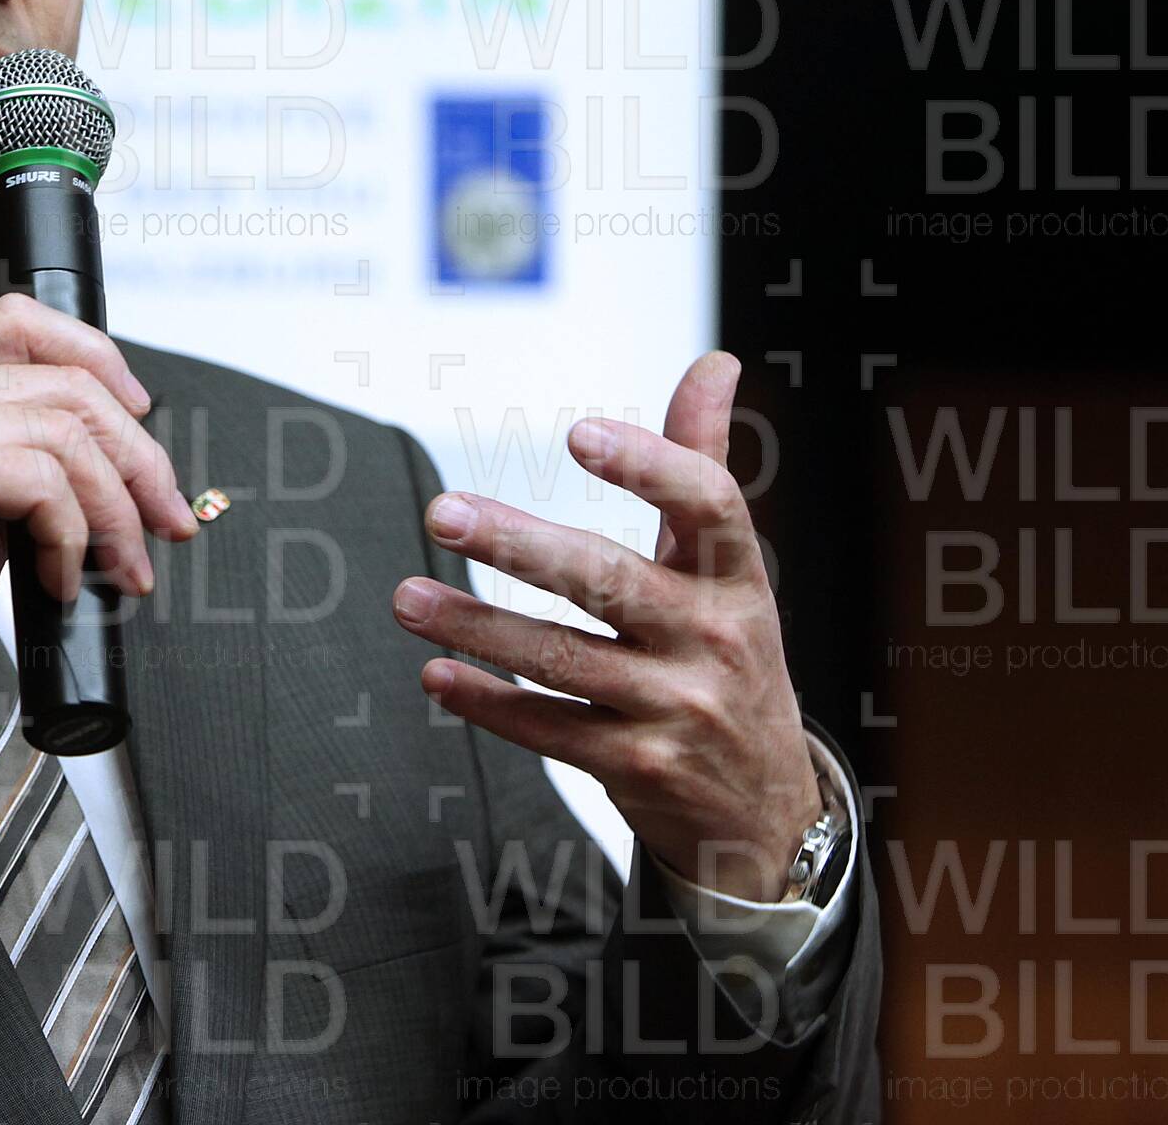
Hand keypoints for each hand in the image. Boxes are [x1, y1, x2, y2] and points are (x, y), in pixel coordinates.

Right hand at [0, 293, 200, 729]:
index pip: (24, 324)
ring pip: (67, 434)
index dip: (98, 359)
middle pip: (69, 383)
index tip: (139, 419)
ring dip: (116, 512)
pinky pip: (43, 482)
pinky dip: (71, 538)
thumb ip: (18, 482)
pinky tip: (57, 581)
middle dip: (138, 458)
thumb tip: (103, 485)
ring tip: (118, 568)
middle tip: (164, 520)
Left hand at [390, 351, 823, 900]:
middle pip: (608, 579)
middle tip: (442, 512)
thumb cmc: (728, 654)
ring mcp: (677, 708)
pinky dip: (488, 703)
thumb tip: (713, 363)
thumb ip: (701, 463)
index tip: (578, 432)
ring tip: (407, 597)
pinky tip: (436, 674)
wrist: (761, 803)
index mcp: (737, 577)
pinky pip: (549, 729)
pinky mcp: (637, 767)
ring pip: (559, 657)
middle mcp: (713, 639)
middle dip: (518, 545)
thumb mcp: (728, 568)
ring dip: (473, 625)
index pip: (708, 506)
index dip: (649, 465)